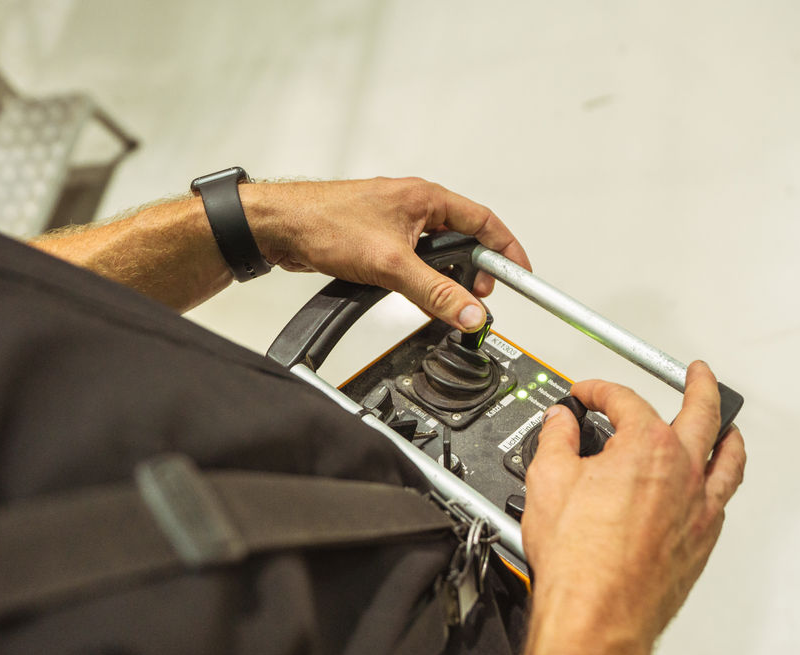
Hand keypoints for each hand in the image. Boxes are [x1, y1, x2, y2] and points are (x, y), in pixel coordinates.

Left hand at [242, 177, 530, 331]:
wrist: (279, 227)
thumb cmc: (325, 223)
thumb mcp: (391, 264)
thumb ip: (436, 291)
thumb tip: (471, 311)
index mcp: (426, 198)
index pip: (484, 222)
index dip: (506, 249)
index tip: (521, 274)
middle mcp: (414, 206)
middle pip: (463, 239)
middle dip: (475, 271)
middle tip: (478, 298)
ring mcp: (396, 223)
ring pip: (437, 254)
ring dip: (444, 278)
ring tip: (446, 301)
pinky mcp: (378, 240)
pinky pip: (414, 262)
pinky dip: (421, 280)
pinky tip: (415, 296)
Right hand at [521, 361, 746, 640]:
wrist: (598, 615)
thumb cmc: (579, 561)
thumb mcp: (547, 481)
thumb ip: (555, 441)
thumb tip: (559, 422)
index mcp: (647, 447)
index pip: (626, 400)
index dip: (600, 391)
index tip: (587, 395)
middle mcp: (684, 471)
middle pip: (703, 412)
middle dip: (699, 385)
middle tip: (697, 373)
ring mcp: (700, 507)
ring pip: (729, 458)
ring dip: (728, 433)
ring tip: (727, 424)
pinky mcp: (703, 541)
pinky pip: (723, 498)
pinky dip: (721, 481)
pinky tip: (712, 484)